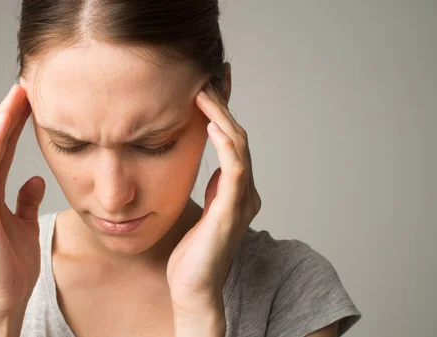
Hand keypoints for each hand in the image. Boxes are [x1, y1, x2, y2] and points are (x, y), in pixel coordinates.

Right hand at [0, 83, 45, 315]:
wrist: (4, 296)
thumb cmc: (13, 265)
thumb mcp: (25, 224)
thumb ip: (26, 200)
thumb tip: (35, 179)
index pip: (3, 148)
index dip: (14, 123)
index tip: (31, 100)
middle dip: (9, 113)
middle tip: (25, 86)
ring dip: (2, 119)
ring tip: (18, 93)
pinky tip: (6, 122)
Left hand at [167, 81, 260, 312]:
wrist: (193, 289)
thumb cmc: (191, 254)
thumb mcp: (198, 211)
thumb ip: (208, 189)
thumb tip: (204, 165)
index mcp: (236, 190)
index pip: (232, 141)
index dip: (223, 113)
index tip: (211, 86)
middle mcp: (244, 191)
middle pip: (238, 136)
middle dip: (223, 106)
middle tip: (207, 79)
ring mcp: (241, 200)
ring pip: (239, 146)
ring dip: (222, 117)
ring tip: (204, 93)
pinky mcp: (231, 211)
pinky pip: (235, 169)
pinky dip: (225, 144)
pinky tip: (210, 126)